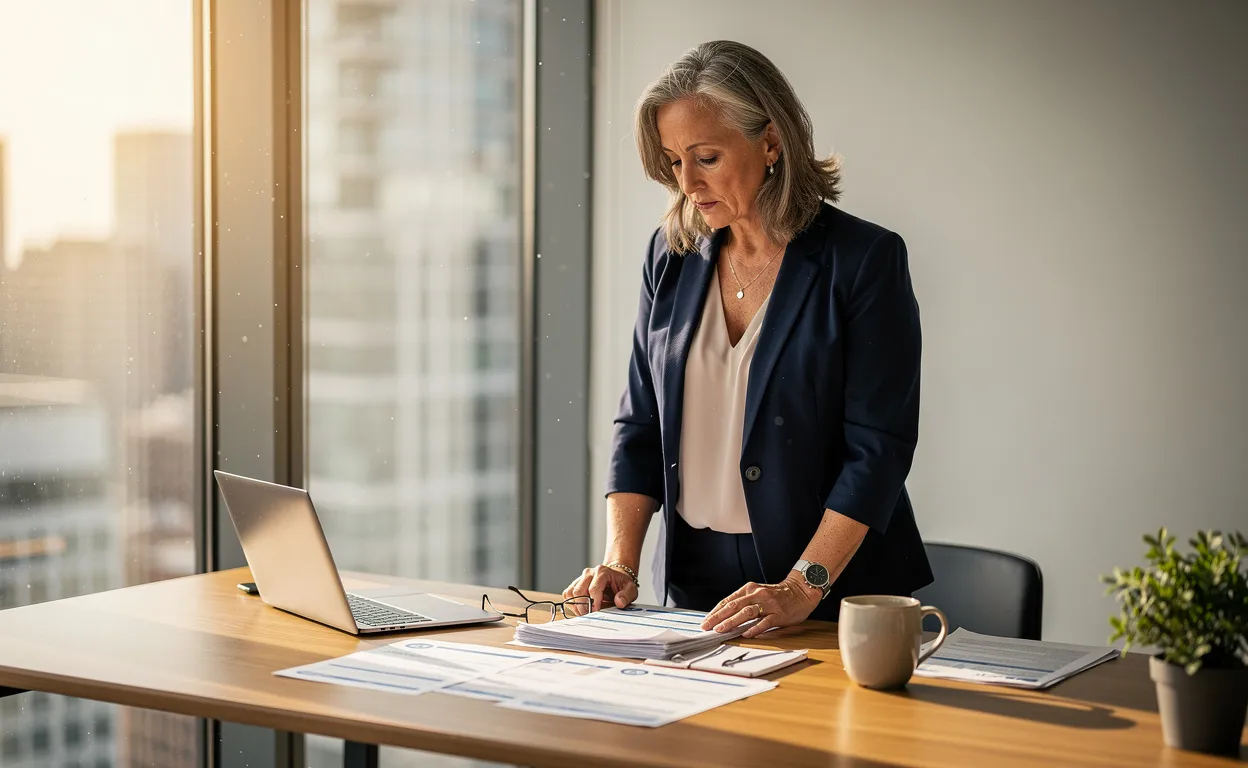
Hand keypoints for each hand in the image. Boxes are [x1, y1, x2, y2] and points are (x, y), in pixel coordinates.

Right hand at [561, 565, 638, 615]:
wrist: (616, 577)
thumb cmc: (622, 584)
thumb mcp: (631, 589)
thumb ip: (626, 595)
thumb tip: (619, 602)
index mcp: (602, 572)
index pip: (593, 589)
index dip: (594, 603)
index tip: (597, 612)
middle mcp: (589, 573)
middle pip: (579, 591)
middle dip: (584, 606)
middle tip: (590, 616)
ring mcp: (581, 577)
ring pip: (571, 593)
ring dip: (577, 606)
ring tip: (586, 613)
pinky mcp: (575, 583)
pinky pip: (568, 594)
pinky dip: (572, 603)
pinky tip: (581, 608)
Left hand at [700, 574, 821, 637]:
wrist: (801, 591)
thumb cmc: (776, 595)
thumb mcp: (757, 593)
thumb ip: (743, 602)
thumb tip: (724, 617)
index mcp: (749, 589)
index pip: (728, 601)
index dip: (715, 612)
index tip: (706, 621)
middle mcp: (757, 594)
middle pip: (734, 606)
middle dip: (718, 617)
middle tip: (707, 627)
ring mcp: (768, 604)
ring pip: (746, 613)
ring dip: (732, 622)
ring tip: (721, 630)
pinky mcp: (779, 614)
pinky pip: (765, 622)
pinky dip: (754, 628)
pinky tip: (745, 634)